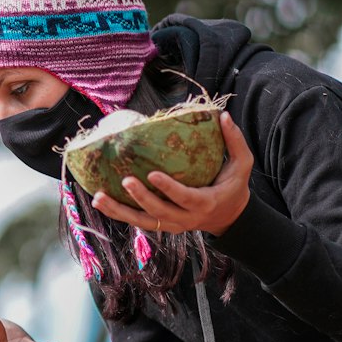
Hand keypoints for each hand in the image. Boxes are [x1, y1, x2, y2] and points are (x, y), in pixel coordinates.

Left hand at [90, 111, 252, 235]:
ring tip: (99, 197)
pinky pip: (137, 222)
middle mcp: (186, 219)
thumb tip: (224, 115)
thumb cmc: (233, 186)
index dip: (169, 189)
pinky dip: (118, 214)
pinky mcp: (161, 226)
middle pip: (160, 213)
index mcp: (205, 203)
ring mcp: (172, 225)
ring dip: (119, 211)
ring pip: (143, 222)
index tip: (152, 174)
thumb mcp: (242, 165)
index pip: (186, 198)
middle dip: (141, 199)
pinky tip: (100, 201)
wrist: (228, 217)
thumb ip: (234, 142)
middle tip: (125, 180)